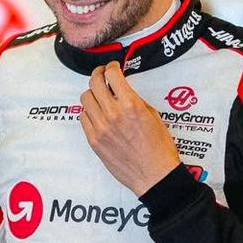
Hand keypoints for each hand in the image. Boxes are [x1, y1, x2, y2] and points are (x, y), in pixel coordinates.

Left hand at [79, 62, 180, 194]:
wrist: (154, 175)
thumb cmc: (159, 148)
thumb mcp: (153, 116)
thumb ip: (135, 100)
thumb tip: (123, 91)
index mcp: (131, 105)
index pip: (111, 75)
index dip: (110, 67)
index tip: (112, 67)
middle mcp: (113, 114)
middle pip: (93, 83)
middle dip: (97, 74)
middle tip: (101, 75)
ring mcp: (100, 128)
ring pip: (85, 99)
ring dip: (92, 94)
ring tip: (99, 96)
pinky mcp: (94, 140)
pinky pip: (83, 118)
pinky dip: (88, 112)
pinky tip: (96, 114)